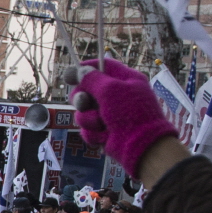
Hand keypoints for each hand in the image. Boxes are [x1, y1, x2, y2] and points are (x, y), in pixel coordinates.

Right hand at [74, 57, 177, 173]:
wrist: (141, 146)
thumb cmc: (130, 113)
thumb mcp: (110, 90)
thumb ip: (92, 79)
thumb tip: (81, 70)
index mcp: (125, 79)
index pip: (102, 66)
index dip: (85, 68)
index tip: (69, 75)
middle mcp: (117, 95)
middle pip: (87, 90)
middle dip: (82, 98)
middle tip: (84, 103)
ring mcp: (110, 114)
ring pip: (84, 112)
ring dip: (88, 119)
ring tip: (101, 124)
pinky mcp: (104, 131)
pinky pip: (88, 129)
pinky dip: (94, 133)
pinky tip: (104, 137)